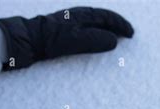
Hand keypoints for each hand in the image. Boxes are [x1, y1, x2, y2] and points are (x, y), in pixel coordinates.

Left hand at [0, 7, 133, 69]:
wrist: (27, 39)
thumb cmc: (50, 39)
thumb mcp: (75, 41)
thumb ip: (95, 40)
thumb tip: (114, 41)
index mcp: (82, 15)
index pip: (107, 17)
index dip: (121, 25)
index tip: (131, 34)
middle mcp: (78, 15)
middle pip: (102, 18)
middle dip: (116, 25)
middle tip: (128, 35)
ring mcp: (71, 22)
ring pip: (95, 23)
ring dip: (107, 29)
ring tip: (116, 37)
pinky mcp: (65, 30)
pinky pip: (87, 29)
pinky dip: (97, 33)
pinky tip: (96, 40)